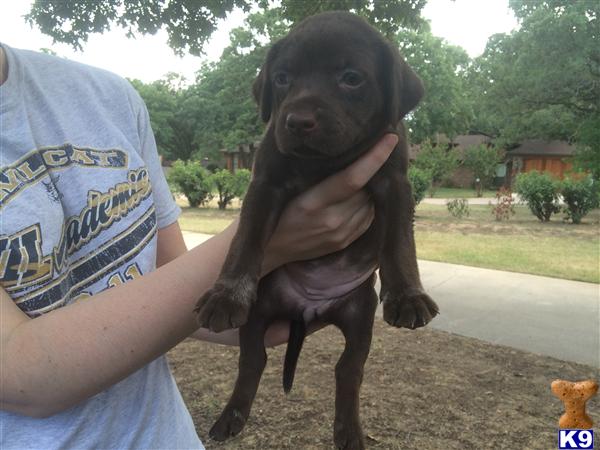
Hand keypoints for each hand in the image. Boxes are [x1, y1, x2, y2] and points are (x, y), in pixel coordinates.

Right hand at [262, 133, 397, 273]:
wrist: (271, 249)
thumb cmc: (278, 209)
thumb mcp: (290, 188)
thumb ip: (317, 175)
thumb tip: (347, 152)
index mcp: (314, 203)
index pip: (353, 178)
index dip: (374, 158)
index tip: (390, 139)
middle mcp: (331, 220)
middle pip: (367, 189)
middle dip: (376, 169)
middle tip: (381, 147)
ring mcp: (340, 234)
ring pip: (371, 203)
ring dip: (373, 188)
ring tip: (372, 171)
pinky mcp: (344, 243)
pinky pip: (368, 218)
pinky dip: (368, 204)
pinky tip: (363, 194)